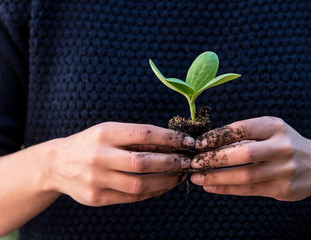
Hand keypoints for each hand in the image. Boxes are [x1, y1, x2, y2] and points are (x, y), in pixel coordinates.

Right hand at [45, 122, 194, 205]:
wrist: (57, 164)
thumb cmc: (90, 143)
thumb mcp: (109, 131)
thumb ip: (136, 138)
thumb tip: (171, 143)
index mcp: (104, 133)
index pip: (144, 134)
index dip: (170, 138)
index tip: (188, 142)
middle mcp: (99, 156)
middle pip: (143, 162)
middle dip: (172, 162)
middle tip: (188, 162)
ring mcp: (96, 179)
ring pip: (140, 184)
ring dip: (166, 181)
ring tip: (180, 175)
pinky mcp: (96, 198)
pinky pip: (132, 197)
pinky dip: (152, 192)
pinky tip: (164, 186)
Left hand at [190, 116, 310, 200]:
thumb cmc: (283, 144)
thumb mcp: (270, 131)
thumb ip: (244, 136)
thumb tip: (207, 143)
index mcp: (275, 127)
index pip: (243, 128)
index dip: (218, 136)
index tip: (199, 143)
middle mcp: (282, 147)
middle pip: (244, 153)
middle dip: (214, 158)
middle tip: (194, 162)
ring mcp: (285, 169)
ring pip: (245, 175)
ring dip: (217, 176)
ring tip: (197, 177)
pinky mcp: (283, 189)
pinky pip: (250, 190)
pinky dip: (227, 188)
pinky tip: (211, 186)